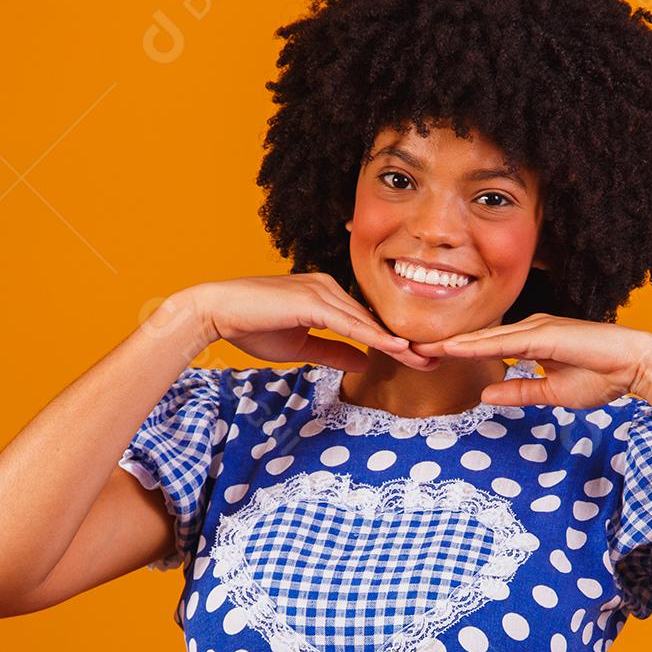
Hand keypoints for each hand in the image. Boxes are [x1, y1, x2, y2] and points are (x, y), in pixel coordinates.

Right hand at [164, 274, 437, 370]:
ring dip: (396, 342)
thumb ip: (334, 353)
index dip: (392, 341)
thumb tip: (364, 364)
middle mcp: (328, 287)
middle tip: (434, 360)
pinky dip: (373, 336)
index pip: (366, 322)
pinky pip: (349, 323)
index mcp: (326, 296)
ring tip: (423, 359)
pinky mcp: (311, 300)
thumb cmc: (252, 328)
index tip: (417, 359)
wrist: (216, 313)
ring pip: (367, 321)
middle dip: (404, 342)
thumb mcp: (301, 348)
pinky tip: (395, 348)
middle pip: (374, 319)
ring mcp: (321, 290)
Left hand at [410, 313, 651, 407]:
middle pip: (479, 338)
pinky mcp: (545, 334)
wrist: (636, 366)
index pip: (486, 346)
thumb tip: (487, 395)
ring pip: (486, 337)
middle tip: (408, 348)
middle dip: (445, 344)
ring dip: (453, 343)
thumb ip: (519, 391)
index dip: (457, 351)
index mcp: (532, 340)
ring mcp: (537, 328)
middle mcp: (531, 329)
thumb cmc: (602, 378)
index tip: (427, 356)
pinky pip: (504, 341)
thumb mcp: (551, 393)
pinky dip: (477, 344)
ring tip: (420, 348)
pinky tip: (454, 347)